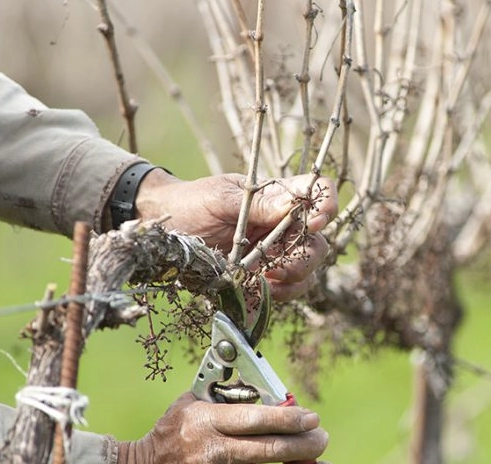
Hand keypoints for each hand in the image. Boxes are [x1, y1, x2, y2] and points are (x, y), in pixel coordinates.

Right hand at [117, 392, 328, 463]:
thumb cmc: (173, 427)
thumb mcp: (193, 401)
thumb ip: (225, 394)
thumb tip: (264, 387)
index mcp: (207, 420)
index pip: (254, 419)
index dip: (287, 419)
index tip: (311, 417)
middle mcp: (213, 448)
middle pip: (267, 450)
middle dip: (301, 445)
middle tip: (322, 438)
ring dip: (294, 462)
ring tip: (314, 455)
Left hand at [134, 170, 337, 300]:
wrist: (164, 233)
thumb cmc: (191, 205)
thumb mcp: (220, 199)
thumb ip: (258, 204)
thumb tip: (293, 204)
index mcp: (276, 197)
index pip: (317, 192)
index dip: (326, 205)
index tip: (315, 221)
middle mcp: (282, 225)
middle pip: (318, 240)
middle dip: (307, 256)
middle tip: (281, 266)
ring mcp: (275, 252)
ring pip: (308, 268)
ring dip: (295, 278)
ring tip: (268, 280)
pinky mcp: (263, 277)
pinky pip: (288, 289)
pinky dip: (281, 294)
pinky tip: (261, 290)